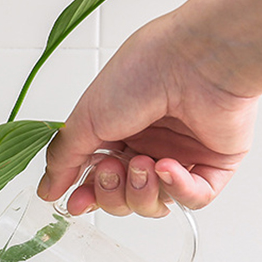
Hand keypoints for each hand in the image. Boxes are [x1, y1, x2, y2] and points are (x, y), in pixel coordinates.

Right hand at [37, 10, 257, 216]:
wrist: (197, 57)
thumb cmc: (144, 71)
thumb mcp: (86, 118)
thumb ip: (63, 159)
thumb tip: (47, 190)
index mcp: (118, 132)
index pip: (97, 180)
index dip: (87, 196)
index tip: (75, 203)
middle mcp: (149, 145)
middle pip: (122, 199)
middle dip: (112, 193)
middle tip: (111, 169)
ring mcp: (182, 156)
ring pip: (155, 204)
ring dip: (142, 191)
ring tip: (143, 164)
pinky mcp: (215, 163)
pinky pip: (194, 200)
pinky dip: (178, 191)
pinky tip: (168, 168)